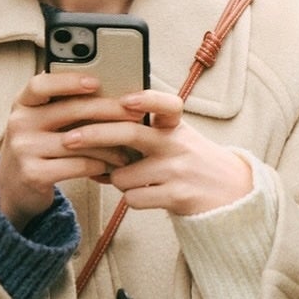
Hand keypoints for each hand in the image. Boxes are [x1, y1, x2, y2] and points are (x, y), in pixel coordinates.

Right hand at [0, 71, 138, 227]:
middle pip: (69, 110)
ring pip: (79, 141)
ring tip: (131, 145)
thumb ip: (66, 106)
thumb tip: (116, 93)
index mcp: (23, 103)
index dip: (68, 81)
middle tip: (135, 114)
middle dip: (108, 110)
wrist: (14, 186)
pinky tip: (113, 164)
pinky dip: (100, 164)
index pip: (40, 85)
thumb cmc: (40, 145)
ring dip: (111, 143)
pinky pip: (78, 165)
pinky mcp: (33, 174)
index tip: (96, 82)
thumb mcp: (44, 121)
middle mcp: (19, 123)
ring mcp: (24, 149)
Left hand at [60, 89, 253, 215]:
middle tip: (69, 138)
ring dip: (117, 179)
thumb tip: (93, 124)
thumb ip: (144, 128)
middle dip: (94, 135)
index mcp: (176, 125)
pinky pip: (133, 199)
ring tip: (131, 177)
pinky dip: (132, 198)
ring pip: (123, 175)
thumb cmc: (190, 159)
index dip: (145, 99)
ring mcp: (177, 170)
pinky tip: (146, 194)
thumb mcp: (175, 136)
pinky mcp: (177, 195)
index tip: (123, 99)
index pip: (166, 103)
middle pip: (130, 133)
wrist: (229, 191)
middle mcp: (177, 144)